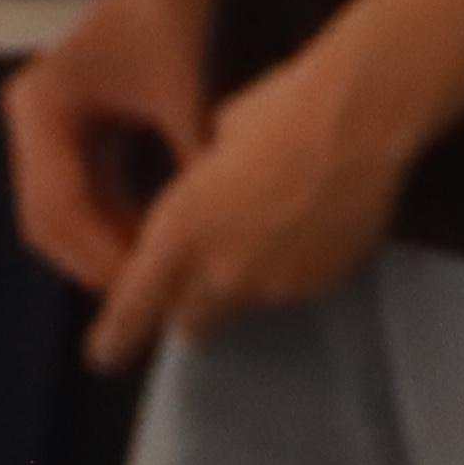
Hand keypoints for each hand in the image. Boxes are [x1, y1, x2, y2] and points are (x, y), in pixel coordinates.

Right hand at [4, 0, 212, 295]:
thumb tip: (209, 241)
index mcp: (42, 108)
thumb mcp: (184, 96)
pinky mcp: (68, 131)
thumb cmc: (176, 13)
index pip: (62, 205)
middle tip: (147, 298)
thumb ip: (190, 167)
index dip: (101, 253)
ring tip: (153, 280)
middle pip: (47, 220)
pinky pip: (80, 193)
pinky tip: (152, 244)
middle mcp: (29, 119)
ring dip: (101, 247)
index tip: (144, 285)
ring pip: (60, 214)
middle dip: (93, 261)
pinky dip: (111, 222)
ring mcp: (44, 127)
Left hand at [85, 45, 412, 363]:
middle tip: (197, 280)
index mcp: (181, 232)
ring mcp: (276, 284)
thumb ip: (201, 184)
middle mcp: (223, 271)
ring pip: (244, 306)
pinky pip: (293, 289)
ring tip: (267, 232)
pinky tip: (309, 223)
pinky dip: (291, 269)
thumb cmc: (279, 109)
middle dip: (186, 308)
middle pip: (189, 323)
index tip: (103, 355)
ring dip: (242, 286)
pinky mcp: (321, 283)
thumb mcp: (214, 140)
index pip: (133, 309)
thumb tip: (205, 186)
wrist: (360, 119)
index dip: (114, 337)